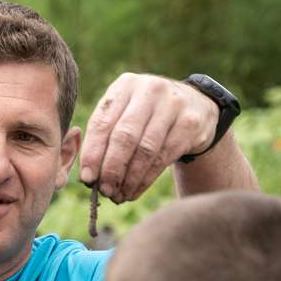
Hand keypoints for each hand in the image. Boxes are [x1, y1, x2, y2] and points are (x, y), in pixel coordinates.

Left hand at [79, 73, 218, 201]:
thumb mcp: (125, 112)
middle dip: (111, 168)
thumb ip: (104, 135)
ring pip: (145, 150)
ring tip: (118, 195)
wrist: (194, 106)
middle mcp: (149, 90)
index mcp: (125, 85)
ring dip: (129, 178)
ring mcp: (173, 104)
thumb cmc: (147, 116)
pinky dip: (146, 179)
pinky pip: (163, 157)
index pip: (102, 122)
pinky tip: (135, 190)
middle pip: (124, 136)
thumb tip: (88, 176)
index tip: (86, 178)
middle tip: (104, 191)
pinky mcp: (190, 123)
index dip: (92, 153)